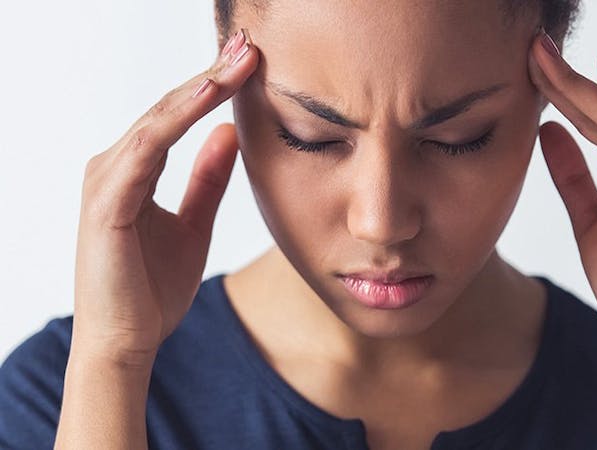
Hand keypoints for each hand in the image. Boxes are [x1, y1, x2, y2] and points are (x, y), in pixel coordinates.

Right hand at [72, 29, 257, 365]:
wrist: (128, 341)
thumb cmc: (152, 288)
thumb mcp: (193, 222)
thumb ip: (207, 178)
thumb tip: (228, 133)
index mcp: (133, 169)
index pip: (177, 115)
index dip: (213, 86)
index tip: (251, 62)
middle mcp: (115, 165)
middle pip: (169, 107)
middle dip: (211, 74)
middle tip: (250, 44)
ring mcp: (106, 180)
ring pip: (158, 119)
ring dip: (199, 87)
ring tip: (239, 60)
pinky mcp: (107, 202)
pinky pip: (147, 149)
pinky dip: (177, 120)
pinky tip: (209, 98)